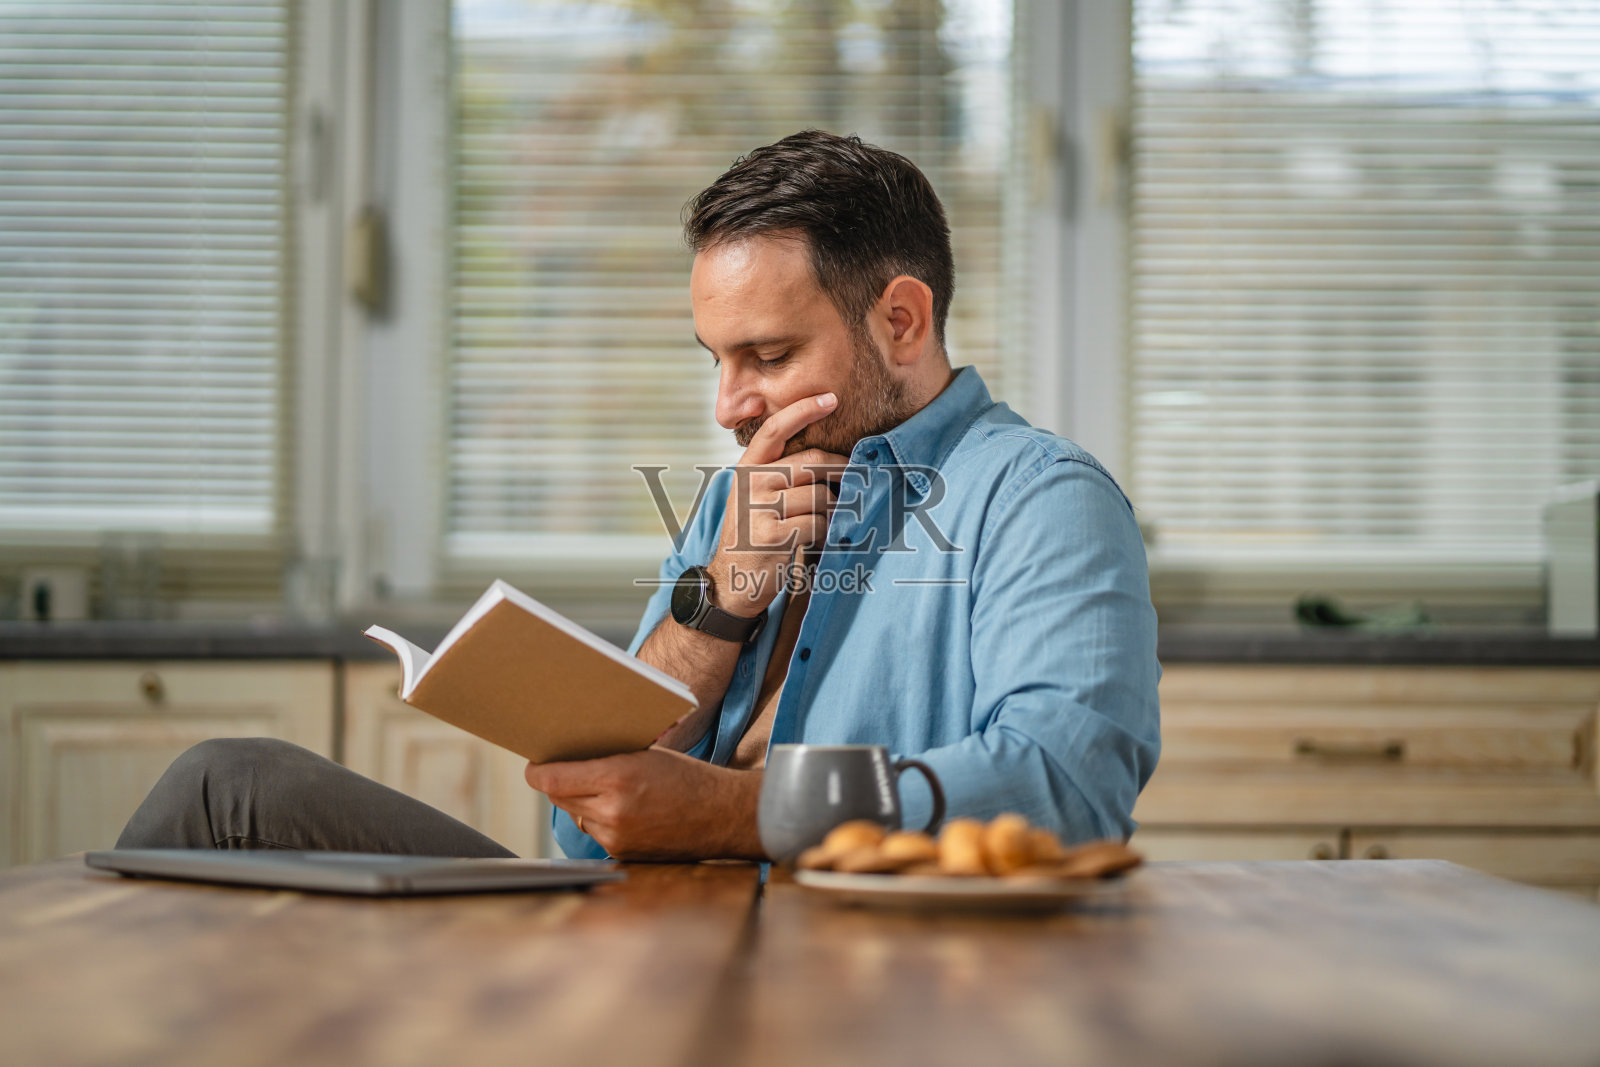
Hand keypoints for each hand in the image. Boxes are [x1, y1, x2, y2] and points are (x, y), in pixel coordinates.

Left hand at [525, 747, 763, 860]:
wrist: (722, 815)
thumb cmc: (688, 777)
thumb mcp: (646, 754)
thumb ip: (605, 758)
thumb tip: (567, 758)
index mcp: (617, 777)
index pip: (552, 780)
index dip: (536, 772)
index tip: (533, 766)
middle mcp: (611, 811)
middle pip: (559, 798)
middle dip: (558, 783)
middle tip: (562, 768)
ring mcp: (615, 836)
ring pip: (575, 815)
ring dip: (577, 802)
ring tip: (598, 787)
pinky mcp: (621, 853)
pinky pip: (594, 831)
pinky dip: (598, 818)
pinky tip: (619, 808)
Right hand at [709, 392, 848, 614]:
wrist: (731, 579)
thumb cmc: (754, 532)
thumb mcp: (755, 494)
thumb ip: (781, 471)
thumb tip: (831, 456)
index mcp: (747, 466)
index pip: (775, 428)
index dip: (804, 409)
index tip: (830, 398)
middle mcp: (751, 482)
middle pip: (812, 463)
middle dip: (841, 470)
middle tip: (854, 479)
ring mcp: (759, 509)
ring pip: (819, 496)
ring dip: (832, 510)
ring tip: (826, 520)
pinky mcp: (772, 536)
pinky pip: (817, 524)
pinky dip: (825, 532)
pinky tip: (816, 539)